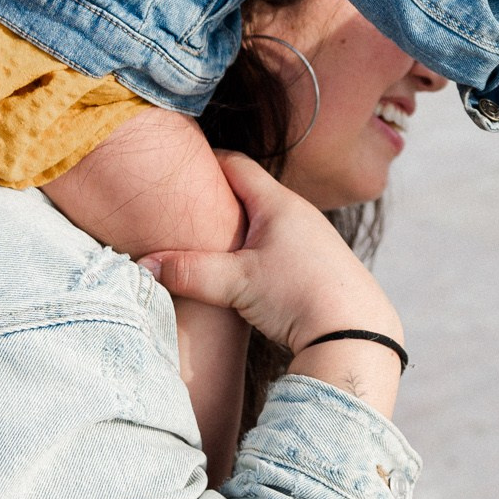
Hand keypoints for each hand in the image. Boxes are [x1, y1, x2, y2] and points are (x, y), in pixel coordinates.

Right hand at [138, 155, 404, 410]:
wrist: (355, 335)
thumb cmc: (298, 297)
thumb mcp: (236, 283)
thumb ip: (188, 272)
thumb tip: (143, 267)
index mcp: (278, 203)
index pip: (236, 165)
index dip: (205, 163)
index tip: (179, 170)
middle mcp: (300, 213)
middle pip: (250, 192)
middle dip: (218, 199)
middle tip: (185, 209)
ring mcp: (313, 238)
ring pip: (266, 221)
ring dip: (240, 229)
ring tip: (210, 243)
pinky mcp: (320, 265)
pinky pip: (280, 244)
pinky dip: (258, 249)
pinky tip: (245, 271)